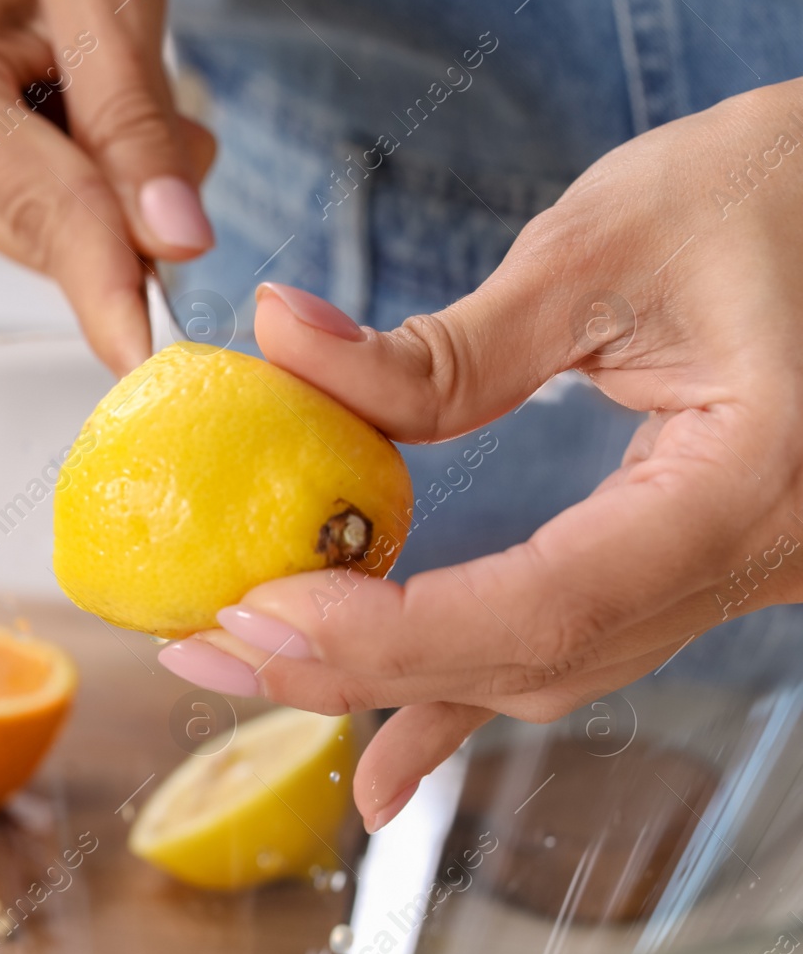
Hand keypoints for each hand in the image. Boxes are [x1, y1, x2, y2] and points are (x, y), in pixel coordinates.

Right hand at [0, 0, 215, 372]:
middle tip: (155, 104)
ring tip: (92, 68)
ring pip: (46, 228)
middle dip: (127, 193)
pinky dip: (80, 169)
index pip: (39, 207)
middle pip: (44, 230)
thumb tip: (173, 241)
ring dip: (107, 173)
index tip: (147, 358)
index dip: (107, 282)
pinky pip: (31, 210)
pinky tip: (68, 96)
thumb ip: (133, 120)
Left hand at [156, 78, 802, 831]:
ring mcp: (725, 576)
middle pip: (524, 662)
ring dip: (388, 683)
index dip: (388, 632)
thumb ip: (443, 342)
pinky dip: (461, 701)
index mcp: (748, 487)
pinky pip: (564, 649)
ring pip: (538, 671)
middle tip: (208, 649)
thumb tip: (282, 343)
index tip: (255, 612)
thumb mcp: (604, 246)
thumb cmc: (777, 189)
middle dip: (352, 669)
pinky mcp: (684, 560)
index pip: (545, 607)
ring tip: (256, 676)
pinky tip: (387, 764)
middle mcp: (749, 563)